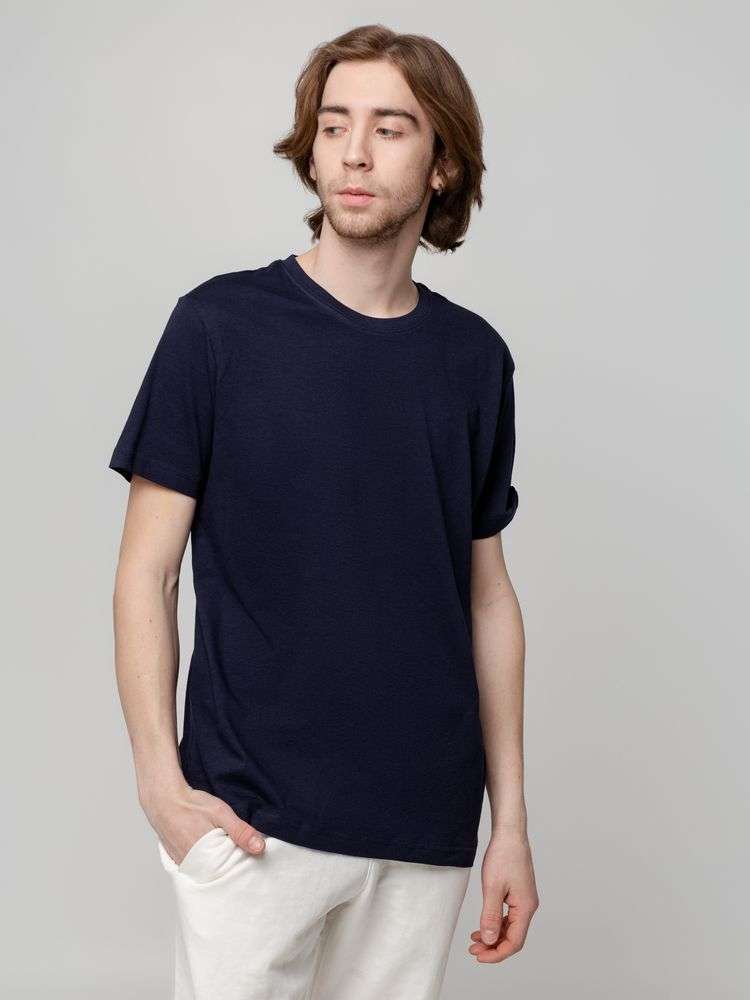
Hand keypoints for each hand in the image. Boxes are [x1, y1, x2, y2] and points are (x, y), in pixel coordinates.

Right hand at [145, 785, 266, 865]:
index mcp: (206, 859)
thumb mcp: (220, 813)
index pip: (231, 872)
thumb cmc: (191, 804)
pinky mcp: (178, 861)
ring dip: (217, 864)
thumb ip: (240, 831)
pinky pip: (195, 868)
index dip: (242, 863)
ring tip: (222, 847)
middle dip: (230, 864)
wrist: (163, 799)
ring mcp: (184, 865)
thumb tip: (260, 848)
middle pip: (219, 873)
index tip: (249, 855)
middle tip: (235, 848)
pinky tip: (208, 849)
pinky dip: (204, 862)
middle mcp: (193, 867)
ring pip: (207, 871)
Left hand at [468, 831, 538, 962]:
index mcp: (526, 907)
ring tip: (474, 939)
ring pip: (510, 928)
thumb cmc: (503, 856)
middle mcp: (528, 906)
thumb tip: (489, 941)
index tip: (479, 956)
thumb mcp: (492, 888)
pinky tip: (483, 925)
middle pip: (513, 937)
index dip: (497, 954)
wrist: (509, 833)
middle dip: (493, 947)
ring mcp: (524, 900)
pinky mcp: (518, 894)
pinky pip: (509, 916)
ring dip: (494, 936)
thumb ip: (491, 916)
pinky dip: (496, 924)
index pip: (514, 942)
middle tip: (473, 949)